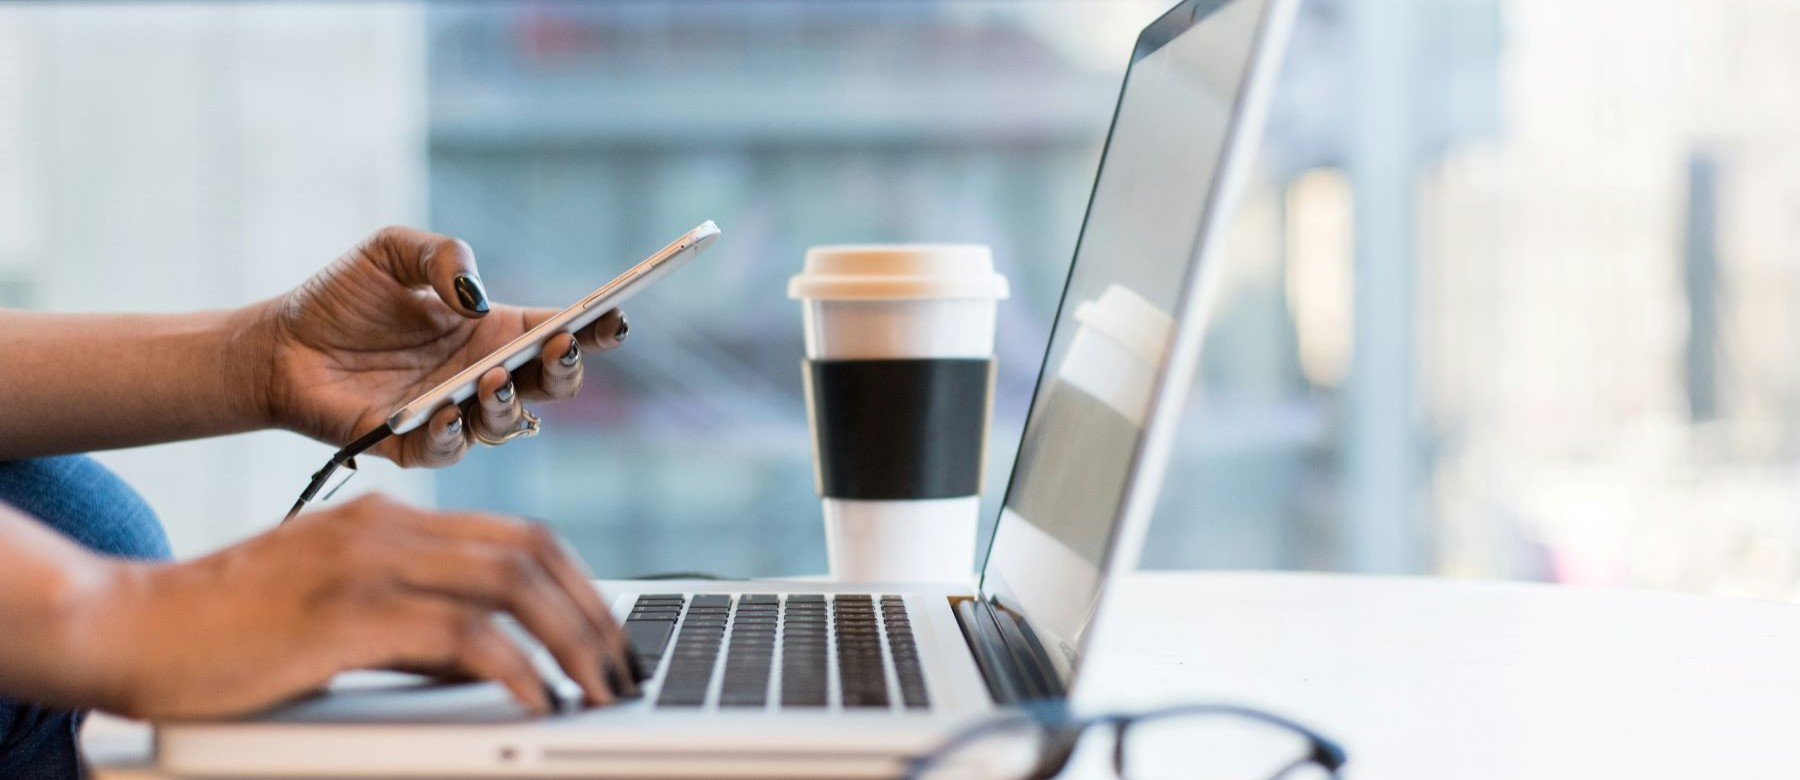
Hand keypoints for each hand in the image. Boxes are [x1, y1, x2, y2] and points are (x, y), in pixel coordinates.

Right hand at [90, 494, 635, 719]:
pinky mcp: (347, 613)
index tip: (609, 634)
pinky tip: (537, 699)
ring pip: (511, 584)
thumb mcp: (338, 612)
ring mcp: (368, 563)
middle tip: (622, 668)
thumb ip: (414, 625)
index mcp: (390, 519)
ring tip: (598, 689)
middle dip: (593, 614)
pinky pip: (461, 635)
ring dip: (571, 641)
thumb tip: (490, 662)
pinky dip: (515, 668)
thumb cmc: (228, 631)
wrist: (129, 627)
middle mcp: (388, 527)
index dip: (579, 583)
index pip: (519, 535)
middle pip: (532, 553)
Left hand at [253, 226, 629, 465]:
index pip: (560, 332)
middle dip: (566, 369)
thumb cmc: (341, 298)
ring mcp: (454, 414)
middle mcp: (483, 376)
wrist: (277, 345)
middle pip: (551, 386)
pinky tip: (445, 410)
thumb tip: (476, 297)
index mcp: (493, 331)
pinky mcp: (413, 445)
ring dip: (510, 404)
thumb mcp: (392, 251)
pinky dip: (453, 434)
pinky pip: (448, 450)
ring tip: (492, 378)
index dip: (594, 328)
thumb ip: (442, 255)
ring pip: (509, 425)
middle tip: (558, 347)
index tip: (613, 315)